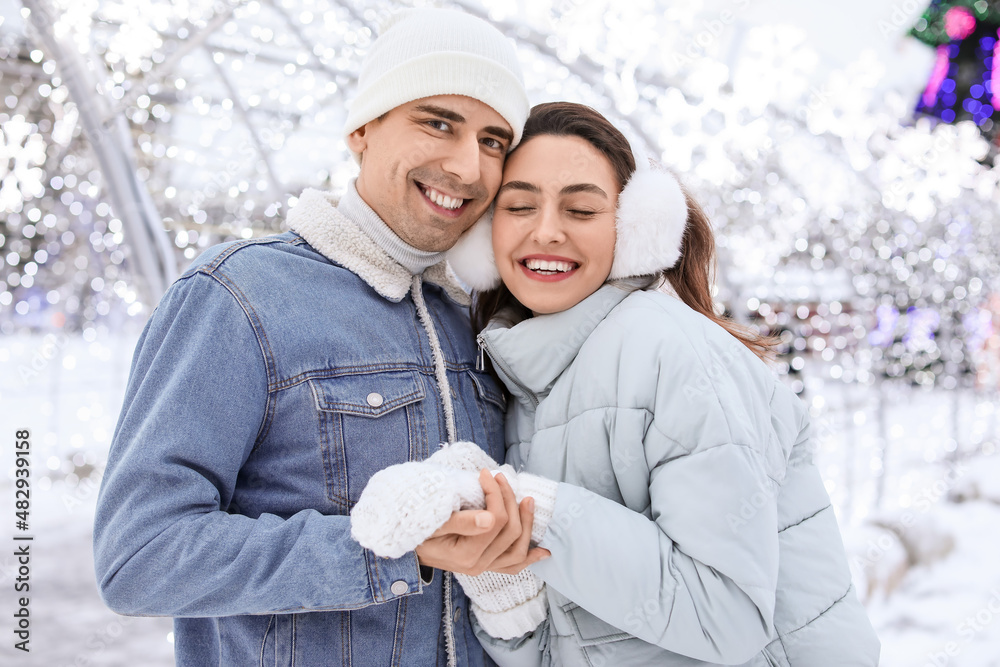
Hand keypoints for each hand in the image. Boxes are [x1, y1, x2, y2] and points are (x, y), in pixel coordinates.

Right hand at [417, 470, 548, 574]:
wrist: (409, 550)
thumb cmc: (418, 531)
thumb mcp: (434, 523)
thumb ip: (461, 521)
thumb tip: (490, 518)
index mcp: (466, 555)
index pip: (495, 521)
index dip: (495, 494)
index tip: (485, 474)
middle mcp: (479, 566)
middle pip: (510, 532)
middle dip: (509, 500)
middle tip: (500, 478)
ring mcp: (484, 568)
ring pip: (517, 550)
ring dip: (527, 524)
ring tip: (528, 501)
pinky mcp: (486, 566)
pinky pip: (513, 565)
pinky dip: (530, 558)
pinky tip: (543, 551)